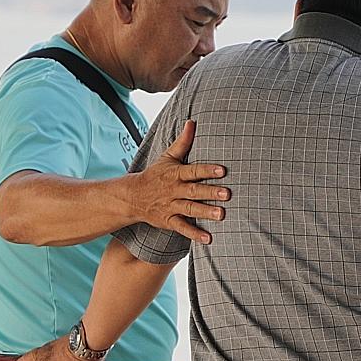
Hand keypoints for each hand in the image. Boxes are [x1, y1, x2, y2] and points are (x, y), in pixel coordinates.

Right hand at [126, 120, 229, 243]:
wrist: (133, 197)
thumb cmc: (156, 175)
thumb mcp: (168, 157)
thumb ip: (183, 142)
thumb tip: (192, 122)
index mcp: (175, 174)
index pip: (193, 171)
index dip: (207, 170)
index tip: (222, 170)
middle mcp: (174, 190)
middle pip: (194, 191)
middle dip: (210, 192)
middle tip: (227, 194)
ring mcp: (171, 206)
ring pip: (189, 209)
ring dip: (205, 212)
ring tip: (221, 215)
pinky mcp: (169, 220)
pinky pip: (182, 228)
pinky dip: (194, 234)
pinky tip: (208, 239)